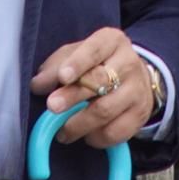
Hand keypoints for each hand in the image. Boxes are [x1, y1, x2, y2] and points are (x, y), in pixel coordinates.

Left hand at [29, 27, 153, 148]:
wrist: (135, 79)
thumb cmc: (97, 65)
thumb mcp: (76, 55)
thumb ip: (55, 67)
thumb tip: (38, 85)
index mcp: (111, 41)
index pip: (95, 50)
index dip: (78, 63)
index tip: (62, 77)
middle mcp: (128, 63)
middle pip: (100, 81)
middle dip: (73, 96)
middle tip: (52, 107)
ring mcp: (137, 90)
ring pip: (106, 110)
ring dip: (79, 124)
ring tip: (62, 132)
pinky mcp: (140, 115)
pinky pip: (115, 132)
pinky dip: (95, 138)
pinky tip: (86, 135)